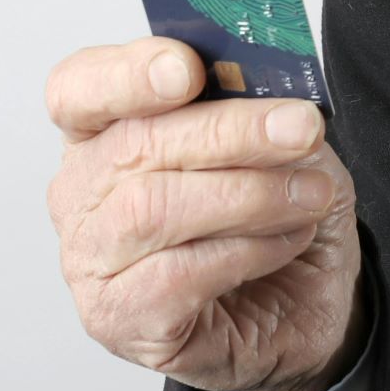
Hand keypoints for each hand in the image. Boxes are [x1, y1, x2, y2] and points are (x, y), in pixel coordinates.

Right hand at [45, 36, 365, 390]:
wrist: (307, 302)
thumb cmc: (278, 212)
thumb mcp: (282, 140)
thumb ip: (257, 104)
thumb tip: (262, 80)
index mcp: (104, 131)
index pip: (79, 88)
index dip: (127, 74)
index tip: (188, 69)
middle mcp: (82, 195)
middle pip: (133, 146)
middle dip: (229, 132)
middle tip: (302, 129)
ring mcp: (91, 262)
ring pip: (153, 211)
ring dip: (249, 196)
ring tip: (310, 195)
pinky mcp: (119, 321)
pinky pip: (176, 276)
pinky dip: (246, 250)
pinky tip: (287, 241)